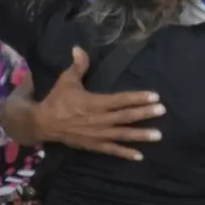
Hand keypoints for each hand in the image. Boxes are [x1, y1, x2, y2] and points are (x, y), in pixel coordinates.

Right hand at [33, 47, 164, 160]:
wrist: (41, 123)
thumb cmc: (57, 100)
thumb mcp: (67, 80)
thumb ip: (78, 66)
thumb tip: (79, 48)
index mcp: (94, 103)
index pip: (120, 100)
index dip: (137, 98)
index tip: (155, 96)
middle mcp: (98, 119)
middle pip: (125, 117)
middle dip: (144, 114)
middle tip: (163, 111)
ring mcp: (96, 134)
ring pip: (121, 135)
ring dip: (140, 135)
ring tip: (158, 135)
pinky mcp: (93, 145)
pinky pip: (111, 150)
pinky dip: (125, 153)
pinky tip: (140, 156)